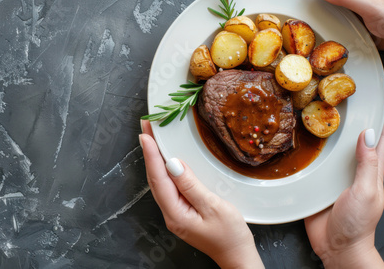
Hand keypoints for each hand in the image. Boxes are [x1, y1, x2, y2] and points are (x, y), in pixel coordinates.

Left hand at [140, 120, 263, 268]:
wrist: (237, 256)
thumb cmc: (230, 235)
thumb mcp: (213, 207)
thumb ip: (191, 186)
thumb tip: (173, 164)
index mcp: (175, 214)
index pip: (159, 178)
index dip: (151, 154)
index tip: (145, 134)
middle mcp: (171, 213)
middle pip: (155, 178)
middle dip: (149, 151)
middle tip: (146, 127)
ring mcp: (175, 213)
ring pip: (160, 181)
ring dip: (155, 158)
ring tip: (152, 137)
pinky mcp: (182, 210)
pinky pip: (169, 186)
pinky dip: (165, 169)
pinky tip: (166, 159)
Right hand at [304, 104, 383, 267]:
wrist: (337, 247)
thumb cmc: (357, 224)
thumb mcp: (366, 191)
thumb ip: (367, 164)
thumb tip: (367, 134)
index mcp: (371, 170)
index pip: (380, 138)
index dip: (380, 118)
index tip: (377, 98)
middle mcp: (353, 169)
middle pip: (354, 138)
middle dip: (351, 119)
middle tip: (339, 99)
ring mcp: (335, 176)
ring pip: (332, 149)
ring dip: (327, 132)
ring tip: (316, 113)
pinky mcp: (317, 184)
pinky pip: (313, 164)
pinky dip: (308, 151)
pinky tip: (298, 141)